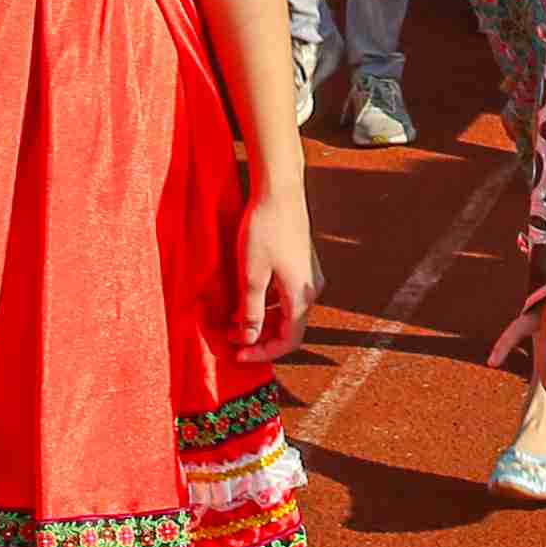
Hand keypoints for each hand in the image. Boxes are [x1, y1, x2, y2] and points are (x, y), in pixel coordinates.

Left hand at [225, 171, 318, 361]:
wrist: (280, 190)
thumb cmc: (264, 229)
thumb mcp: (251, 275)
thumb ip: (250, 312)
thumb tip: (247, 339)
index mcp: (302, 297)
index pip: (288, 341)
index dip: (263, 353)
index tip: (238, 355)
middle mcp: (312, 290)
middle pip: (289, 329)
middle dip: (261, 338)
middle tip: (233, 341)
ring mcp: (310, 276)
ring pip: (288, 312)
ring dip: (262, 321)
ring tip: (234, 320)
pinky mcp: (303, 264)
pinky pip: (288, 295)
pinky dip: (268, 304)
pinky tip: (246, 297)